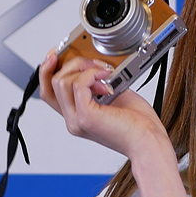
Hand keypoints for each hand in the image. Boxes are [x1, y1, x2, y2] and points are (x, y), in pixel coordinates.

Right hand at [38, 48, 189, 196]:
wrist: (149, 142)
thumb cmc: (139, 125)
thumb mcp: (113, 97)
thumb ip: (96, 84)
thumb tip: (90, 65)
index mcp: (77, 116)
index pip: (48, 92)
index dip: (46, 70)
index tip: (56, 54)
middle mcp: (73, 120)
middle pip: (53, 83)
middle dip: (72, 64)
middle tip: (95, 64)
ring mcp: (77, 120)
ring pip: (61, 81)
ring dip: (84, 68)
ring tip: (105, 73)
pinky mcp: (86, 117)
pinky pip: (78, 84)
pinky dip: (92, 74)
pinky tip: (107, 79)